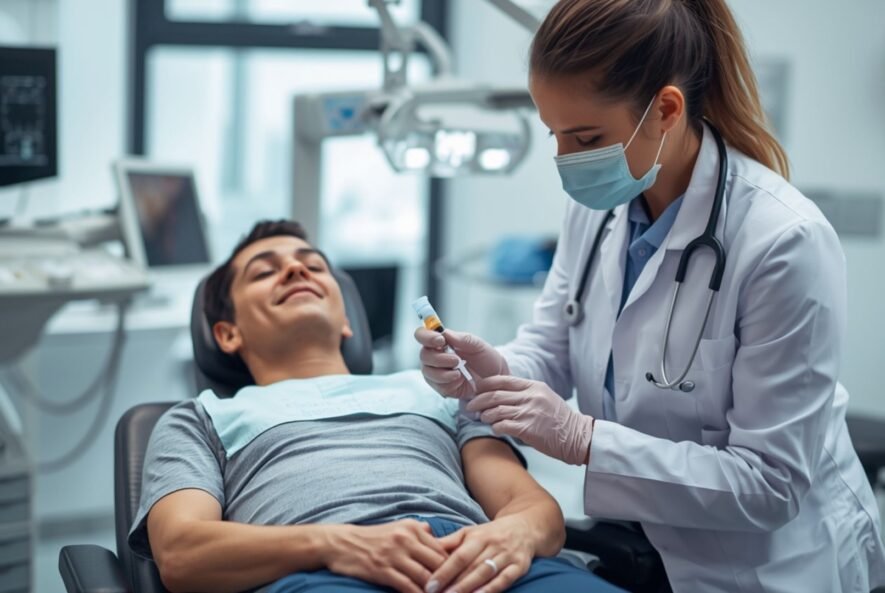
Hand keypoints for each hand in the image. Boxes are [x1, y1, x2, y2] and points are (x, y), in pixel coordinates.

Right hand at [323, 519, 448, 592]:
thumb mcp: (397, 527)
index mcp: (412, 528)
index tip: (459, 579)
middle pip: (438, 562)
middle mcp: (405, 538)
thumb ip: (419, 531)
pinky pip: (407, 586)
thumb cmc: (372, 537)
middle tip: (456, 590)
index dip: (453, 567)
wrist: (340, 543)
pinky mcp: (382, 569)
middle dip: (448, 580)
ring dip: (435, 590)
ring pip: (425, 576)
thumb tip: (438, 537)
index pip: (442, 549)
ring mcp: (394, 554)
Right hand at [415, 329, 508, 398]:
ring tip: (459, 372)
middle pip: (423, 355)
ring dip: (443, 373)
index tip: (441, 341)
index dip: (427, 337)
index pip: (423, 335)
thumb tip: (445, 333)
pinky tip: (459, 381)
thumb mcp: (478, 345)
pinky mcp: (442, 387)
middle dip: (439, 358)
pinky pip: (437, 386)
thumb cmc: (486, 359)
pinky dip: (448, 383)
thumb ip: (462, 339)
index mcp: (442, 342)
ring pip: (427, 372)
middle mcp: (435, 356)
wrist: (495, 380)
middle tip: (457, 360)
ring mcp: (436, 372)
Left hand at [425, 516, 534, 592]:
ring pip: (486, 573)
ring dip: (470, 588)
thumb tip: (424, 548)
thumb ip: (449, 543)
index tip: (429, 586)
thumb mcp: (470, 533)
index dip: (444, 571)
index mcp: (478, 536)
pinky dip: (492, 589)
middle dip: (454, 585)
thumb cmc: (491, 534)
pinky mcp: (520, 566)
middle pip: (471, 567)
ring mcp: (507, 556)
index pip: (458, 556)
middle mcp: (493, 545)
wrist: (526, 527)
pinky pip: (506, 579)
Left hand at [468, 376, 594, 465]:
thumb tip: (502, 394)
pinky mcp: (528, 429)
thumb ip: (525, 393)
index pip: (503, 380)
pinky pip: (503, 426)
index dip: (485, 385)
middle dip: (479, 401)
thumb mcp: (544, 397)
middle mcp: (530, 397)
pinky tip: (495, 429)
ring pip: (496, 410)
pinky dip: (495, 428)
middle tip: (470, 407)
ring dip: (486, 416)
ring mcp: (529, 412)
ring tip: (482, 419)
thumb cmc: (559, 419)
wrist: (577, 436)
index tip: (476, 390)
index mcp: (533, 386)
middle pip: (495, 395)